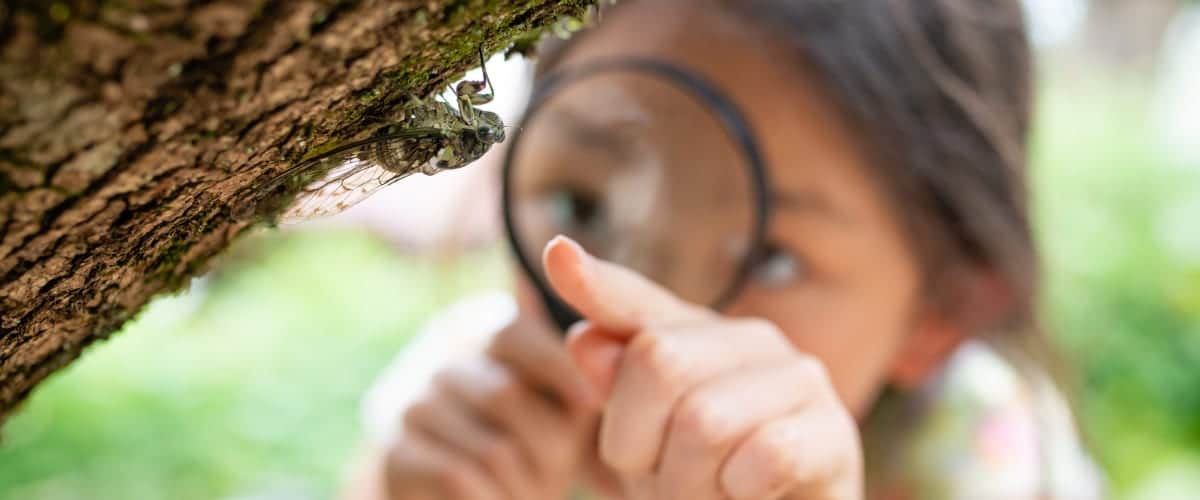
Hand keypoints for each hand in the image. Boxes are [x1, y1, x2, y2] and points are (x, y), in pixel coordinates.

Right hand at [379, 314, 598, 499]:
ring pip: (490, 448)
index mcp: (483, 329)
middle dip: (549, 449)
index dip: (557, 368)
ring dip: (525, 487)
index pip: (514, 333)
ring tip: (534, 496)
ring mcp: (410, 404)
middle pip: (506, 395)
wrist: (457, 492)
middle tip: (560, 478)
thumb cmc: (531, 445)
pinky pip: (459, 477)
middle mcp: (439, 358)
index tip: (590, 404)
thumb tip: (602, 389)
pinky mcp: (395, 453)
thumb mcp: (560, 407)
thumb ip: (583, 384)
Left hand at [544, 236, 863, 499]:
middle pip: (658, 362)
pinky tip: (750, 496)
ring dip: (688, 486)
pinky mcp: (833, 430)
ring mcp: (798, 378)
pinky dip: (739, 493)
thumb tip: (583, 339)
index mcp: (695, 338)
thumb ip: (619, 394)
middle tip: (665, 484)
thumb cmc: (709, 488)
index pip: (636, 303)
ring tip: (708, 496)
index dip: (597, 284)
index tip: (558, 256)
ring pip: (704, 421)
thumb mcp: (647, 448)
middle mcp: (749, 340)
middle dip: (639, 445)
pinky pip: (763, 456)